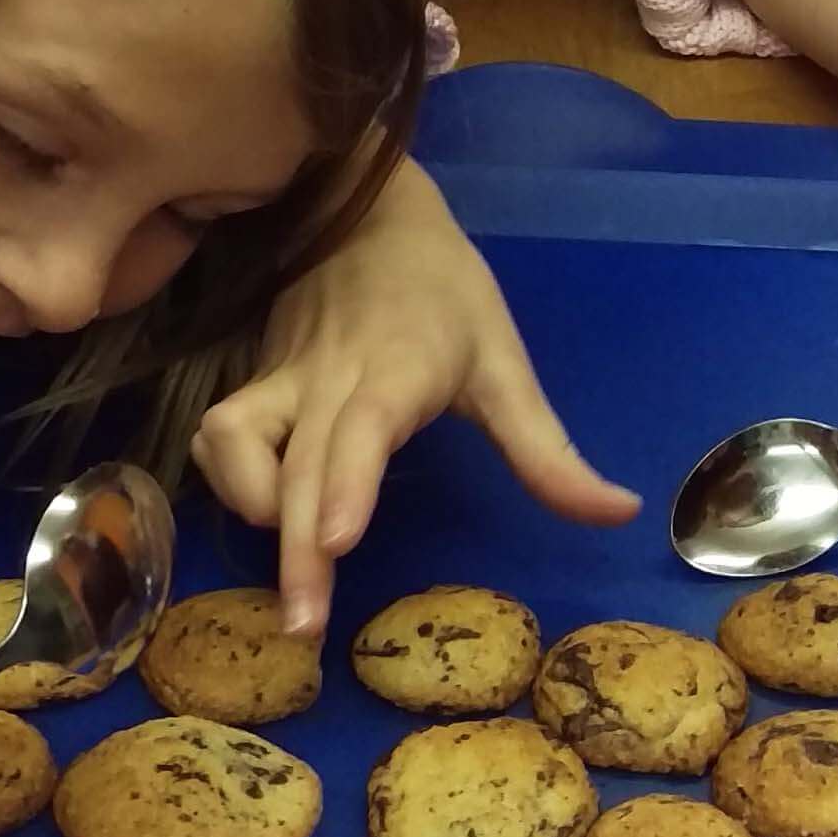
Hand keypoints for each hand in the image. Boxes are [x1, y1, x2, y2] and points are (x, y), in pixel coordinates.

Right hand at [192, 159, 638, 634]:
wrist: (361, 207)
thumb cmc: (443, 292)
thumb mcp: (506, 364)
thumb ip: (550, 453)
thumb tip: (619, 516)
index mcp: (398, 369)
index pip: (366, 425)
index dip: (349, 483)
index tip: (338, 541)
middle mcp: (330, 379)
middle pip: (301, 462)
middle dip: (295, 547)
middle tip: (303, 628)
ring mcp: (282, 379)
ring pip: (236, 439)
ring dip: (250, 505)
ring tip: (289, 575)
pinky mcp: (251, 382)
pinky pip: (219, 433)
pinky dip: (226, 478)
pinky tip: (261, 515)